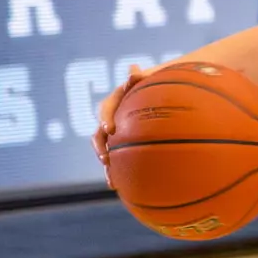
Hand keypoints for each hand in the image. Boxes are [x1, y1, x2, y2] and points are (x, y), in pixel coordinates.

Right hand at [94, 64, 146, 187]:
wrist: (158, 96)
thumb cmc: (155, 86)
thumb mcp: (150, 81)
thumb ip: (141, 78)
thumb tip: (133, 70)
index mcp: (115, 102)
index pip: (105, 109)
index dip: (105, 118)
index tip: (110, 129)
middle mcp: (111, 118)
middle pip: (99, 133)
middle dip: (100, 147)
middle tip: (105, 157)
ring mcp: (115, 134)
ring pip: (104, 150)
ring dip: (106, 163)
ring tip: (111, 178)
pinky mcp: (120, 146)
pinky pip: (115, 159)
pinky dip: (115, 172)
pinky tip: (118, 187)